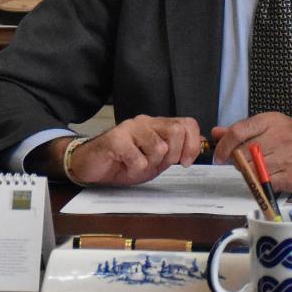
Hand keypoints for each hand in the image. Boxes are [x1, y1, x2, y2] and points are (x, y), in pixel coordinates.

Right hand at [62, 115, 202, 185]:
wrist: (92, 166)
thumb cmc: (123, 163)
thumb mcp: (156, 161)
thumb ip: (175, 152)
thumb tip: (199, 146)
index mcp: (157, 125)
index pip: (187, 124)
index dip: (192, 144)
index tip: (186, 162)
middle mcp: (145, 122)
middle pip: (176, 132)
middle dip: (173, 156)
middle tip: (158, 165)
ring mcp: (130, 128)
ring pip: (159, 148)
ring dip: (150, 164)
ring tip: (136, 164)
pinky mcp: (117, 138)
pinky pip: (139, 159)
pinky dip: (134, 169)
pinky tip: (124, 165)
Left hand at [211, 113, 291, 193]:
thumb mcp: (271, 126)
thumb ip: (242, 130)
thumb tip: (216, 133)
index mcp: (270, 121)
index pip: (237, 132)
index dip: (223, 146)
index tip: (218, 155)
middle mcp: (278, 137)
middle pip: (242, 153)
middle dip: (236, 161)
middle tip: (240, 162)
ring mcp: (286, 157)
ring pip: (252, 169)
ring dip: (247, 172)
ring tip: (254, 169)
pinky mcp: (291, 176)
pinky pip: (265, 182)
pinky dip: (261, 182)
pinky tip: (266, 177)